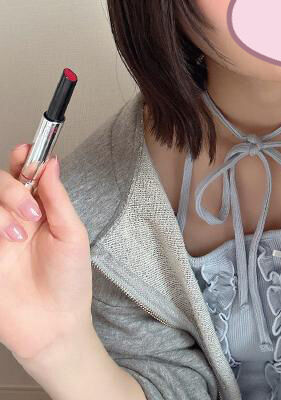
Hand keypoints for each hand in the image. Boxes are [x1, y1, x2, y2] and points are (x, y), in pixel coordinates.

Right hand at [0, 145, 92, 362]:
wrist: (54, 328)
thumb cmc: (69, 283)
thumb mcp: (73, 235)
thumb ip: (58, 199)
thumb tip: (51, 163)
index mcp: (40, 211)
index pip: (24, 175)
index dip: (22, 159)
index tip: (26, 152)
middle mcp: (15, 220)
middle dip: (11, 189)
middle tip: (31, 211)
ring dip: (1, 211)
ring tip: (18, 236)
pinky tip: (4, 243)